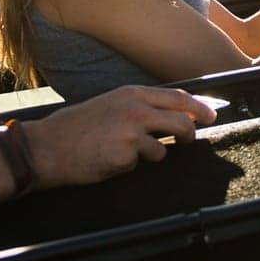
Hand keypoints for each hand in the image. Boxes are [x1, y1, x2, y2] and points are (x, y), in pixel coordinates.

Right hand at [26, 87, 219, 187]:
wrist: (49, 146)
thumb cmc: (77, 126)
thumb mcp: (111, 104)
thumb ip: (139, 106)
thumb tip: (169, 114)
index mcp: (133, 94)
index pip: (178, 97)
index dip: (199, 107)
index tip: (211, 115)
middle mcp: (136, 110)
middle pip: (182, 121)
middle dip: (190, 134)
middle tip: (189, 141)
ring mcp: (132, 132)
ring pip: (163, 148)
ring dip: (151, 154)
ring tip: (125, 152)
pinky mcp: (125, 155)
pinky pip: (139, 164)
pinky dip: (128, 166)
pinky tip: (109, 160)